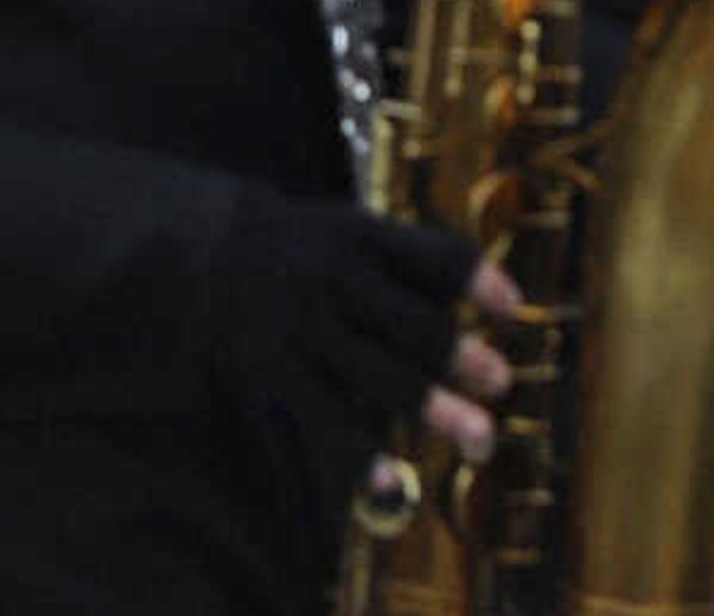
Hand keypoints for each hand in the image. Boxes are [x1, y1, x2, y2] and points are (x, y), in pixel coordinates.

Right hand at [217, 190, 516, 468]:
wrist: (199, 254)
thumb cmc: (303, 248)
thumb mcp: (350, 230)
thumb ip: (410, 260)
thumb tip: (501, 299)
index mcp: (362, 236)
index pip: (434, 258)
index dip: (478, 281)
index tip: (514, 306)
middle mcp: (333, 281)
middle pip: (412, 324)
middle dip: (460, 357)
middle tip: (501, 382)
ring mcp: (301, 330)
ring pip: (379, 377)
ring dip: (435, 408)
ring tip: (482, 438)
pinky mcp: (270, 374)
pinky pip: (324, 420)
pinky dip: (361, 455)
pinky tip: (395, 483)